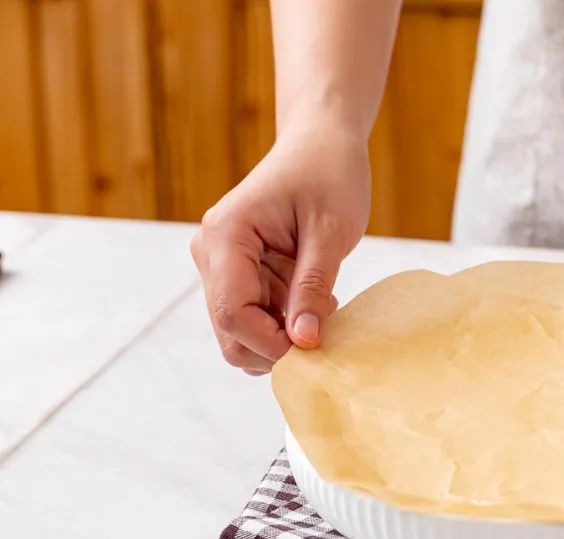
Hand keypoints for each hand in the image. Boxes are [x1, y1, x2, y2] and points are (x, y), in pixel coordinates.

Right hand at [190, 120, 369, 374]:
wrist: (321, 144)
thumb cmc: (328, 175)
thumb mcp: (330, 231)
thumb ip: (313, 287)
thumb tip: (303, 342)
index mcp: (225, 236)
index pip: (232, 313)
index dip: (271, 343)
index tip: (314, 348)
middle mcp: (212, 254)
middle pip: (230, 332)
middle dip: (275, 346)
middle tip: (323, 330)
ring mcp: (222, 267)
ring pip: (241, 333)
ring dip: (282, 337)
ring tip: (321, 308)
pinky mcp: (241, 276)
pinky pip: (256, 319)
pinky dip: (285, 325)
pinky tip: (313, 303)